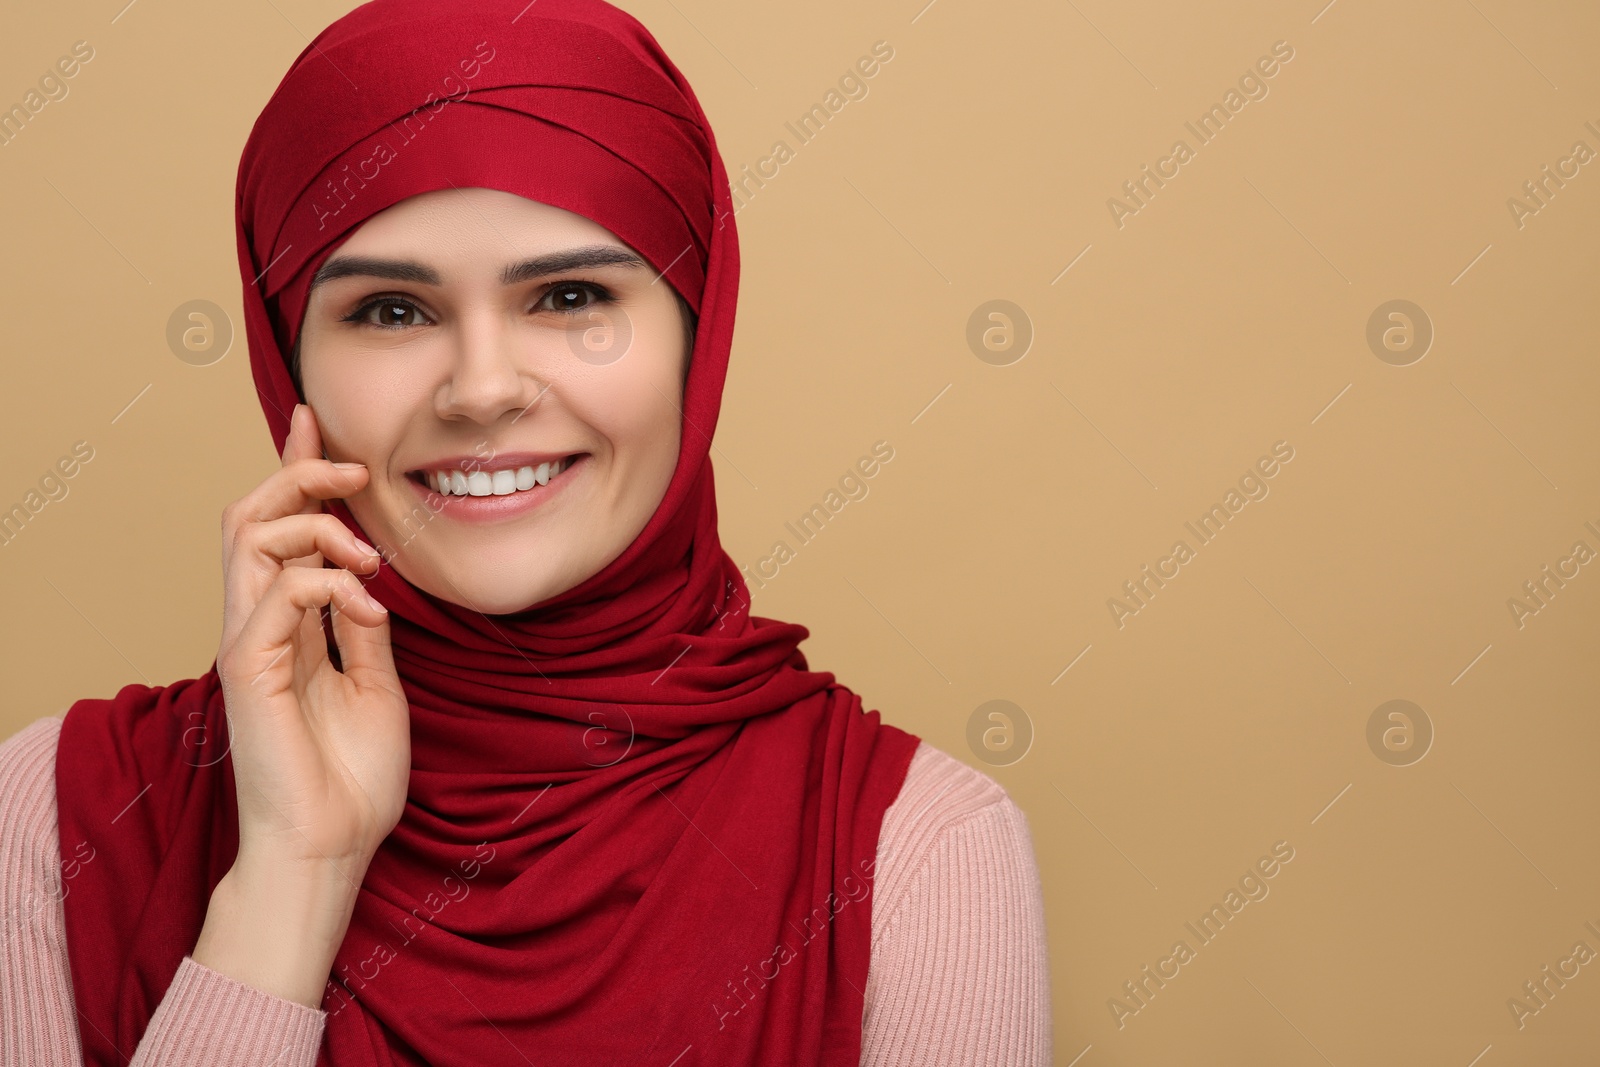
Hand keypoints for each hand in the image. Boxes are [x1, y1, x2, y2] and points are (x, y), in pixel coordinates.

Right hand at [213, 402, 409, 877]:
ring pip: (250, 539)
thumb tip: (367, 578)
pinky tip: (368, 610)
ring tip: (371, 559)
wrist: (333, 846)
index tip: (314, 423)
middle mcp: (258, 627)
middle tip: (353, 469)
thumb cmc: (352, 778)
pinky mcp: (248, 669)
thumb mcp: (376, 684)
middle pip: (249, 517)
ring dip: (317, 527)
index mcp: (288, 628)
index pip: (279, 532)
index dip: (294, 473)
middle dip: (298, 476)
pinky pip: (278, 592)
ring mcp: (248, 645)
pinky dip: (330, 583)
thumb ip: (362, 629)